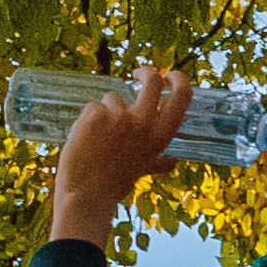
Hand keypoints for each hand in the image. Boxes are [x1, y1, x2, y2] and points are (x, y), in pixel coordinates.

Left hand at [45, 70, 178, 244]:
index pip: (182, 97)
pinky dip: (87, 120)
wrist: (86, 195)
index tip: (170, 75)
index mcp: (160, 136)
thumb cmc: (113, 185)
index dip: (179, 80)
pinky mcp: (96, 114)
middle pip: (152, 80)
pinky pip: (93, 107)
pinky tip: (85, 140)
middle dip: (146, 72)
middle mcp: (144, 122)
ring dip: (105, 112)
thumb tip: (172, 162)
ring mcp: (120, 116)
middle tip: (137, 72)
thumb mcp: (141, 170)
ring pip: (113, 98)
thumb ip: (156, 162)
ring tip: (97, 140)